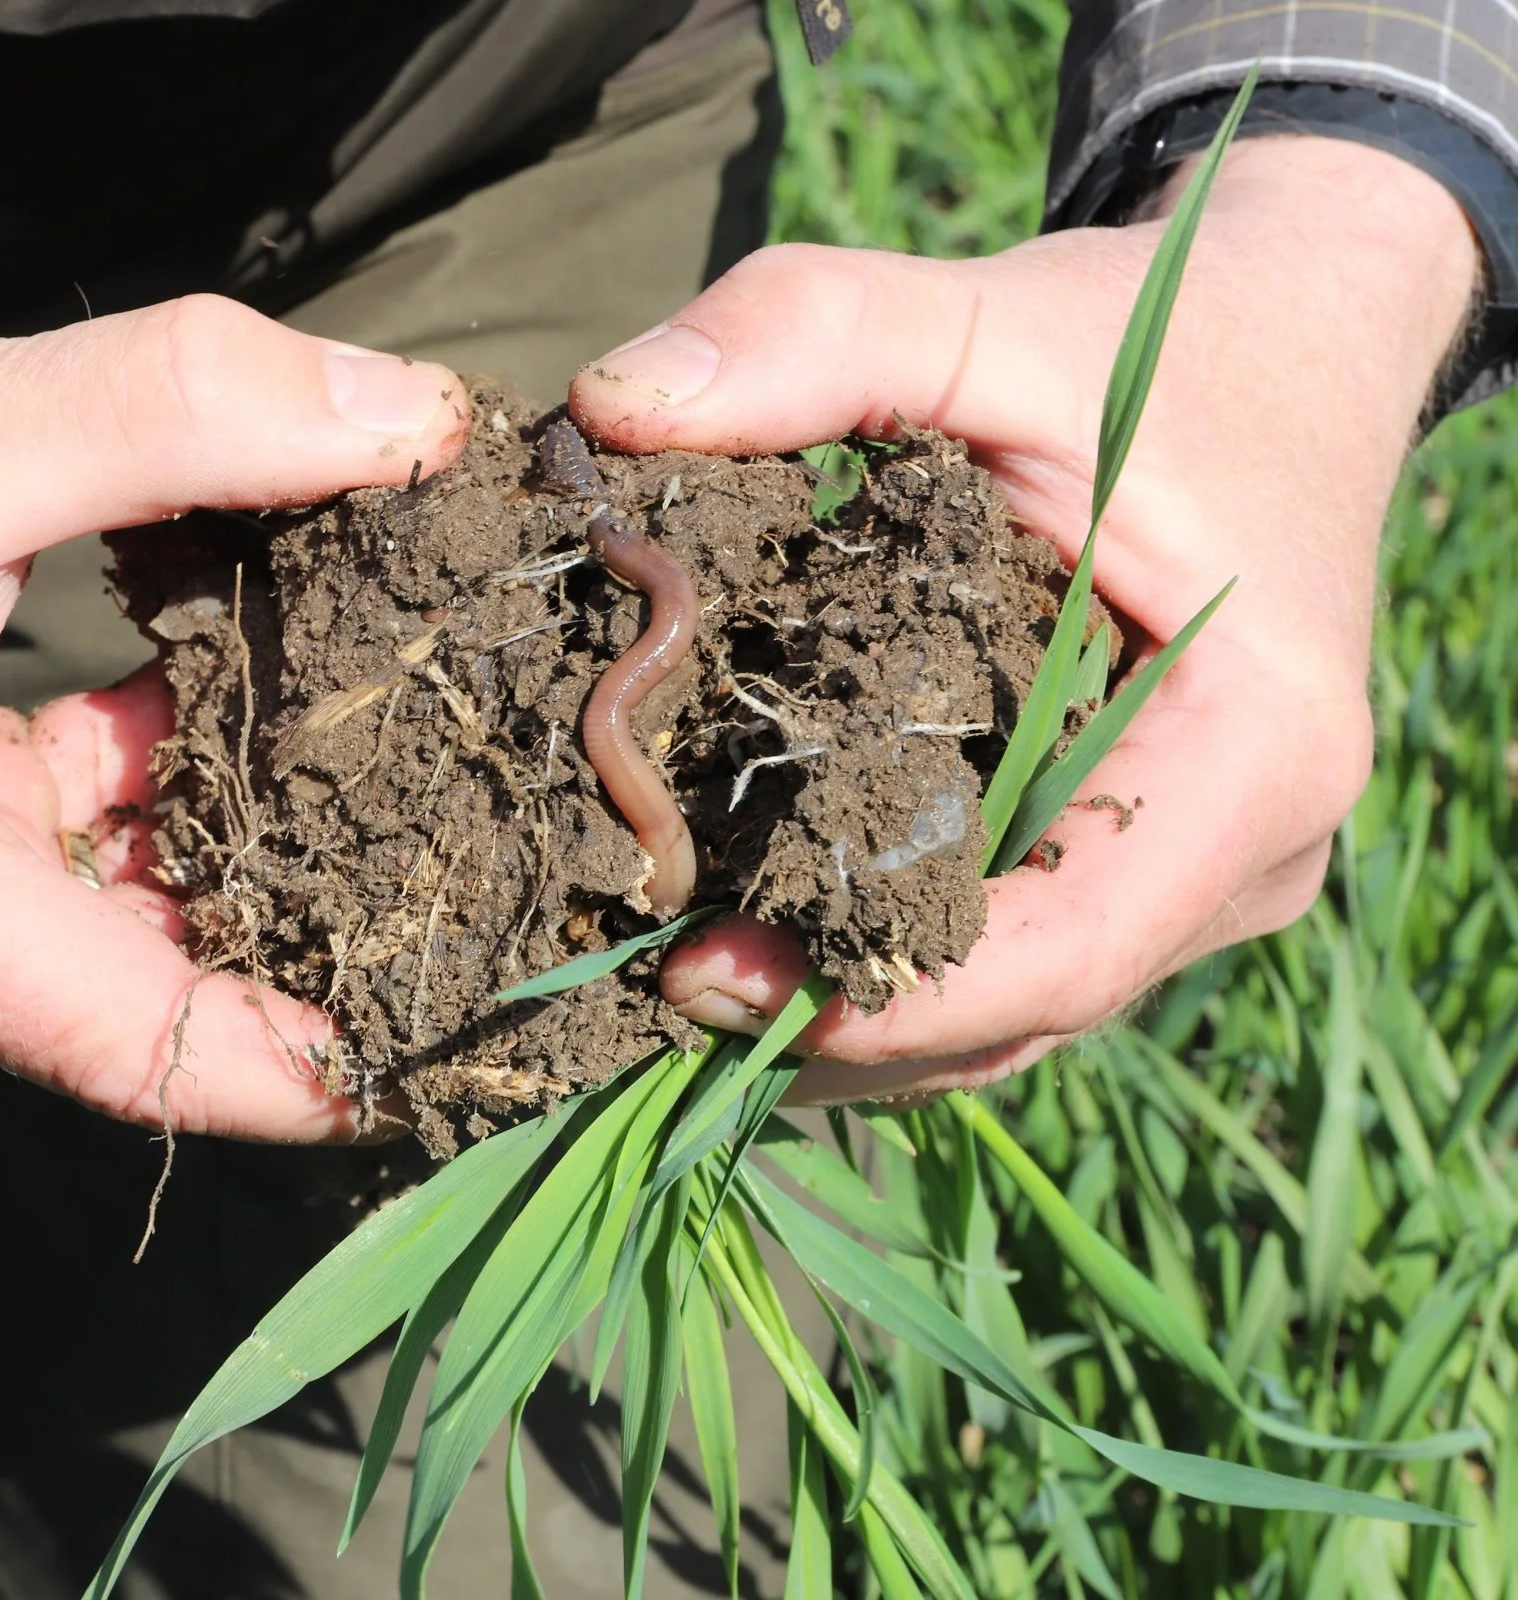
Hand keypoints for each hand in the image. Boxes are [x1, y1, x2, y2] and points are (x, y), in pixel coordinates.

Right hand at [0, 101, 469, 1139]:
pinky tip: (223, 678)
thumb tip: (417, 425)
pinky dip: (139, 789)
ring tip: (394, 751)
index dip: (313, 1060)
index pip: (134, 1042)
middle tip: (480, 862)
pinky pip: (45, 866)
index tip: (471, 1044)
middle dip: (299, 922)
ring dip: (227, 834)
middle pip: (129, 991)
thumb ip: (187, 415)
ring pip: (96, 924)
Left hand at [570, 135, 1477, 1103]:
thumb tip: (610, 405)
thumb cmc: (1152, 343)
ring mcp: (1202, 875)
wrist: (1285, 339)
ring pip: (1009, 1006)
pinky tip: (757, 921)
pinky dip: (886, 955)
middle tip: (654, 985)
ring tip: (681, 972)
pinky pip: (1010, 953)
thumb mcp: (989, 320)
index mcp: (1254, 752)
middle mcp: (1250, 851)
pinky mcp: (1141, 862)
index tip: (708, 985)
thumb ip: (814, 333)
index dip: (884, 1003)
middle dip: (834, 1021)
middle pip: (1021, 1007)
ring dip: (848, 1008)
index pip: (1068, 950)